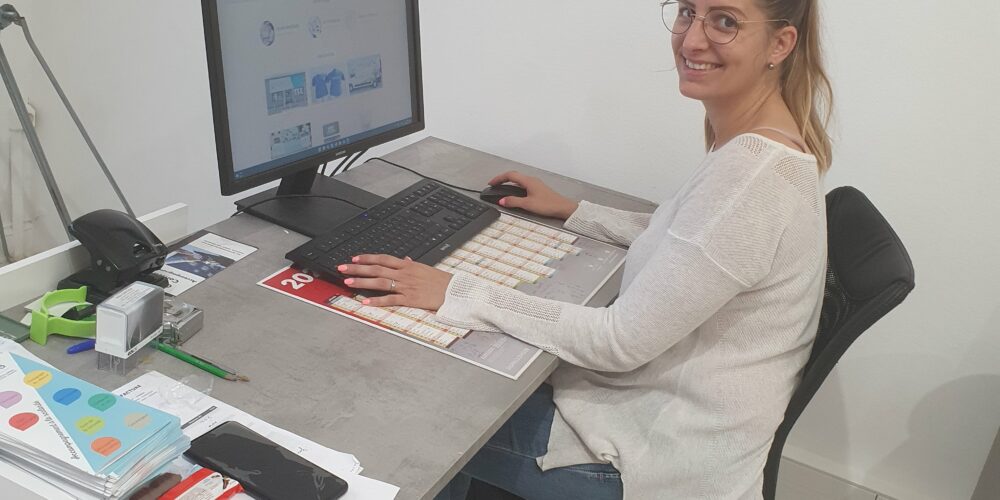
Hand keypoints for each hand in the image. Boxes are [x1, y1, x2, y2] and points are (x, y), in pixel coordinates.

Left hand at [337, 254, 451, 309]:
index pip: (383, 258)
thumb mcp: (424, 269)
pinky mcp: (410, 299)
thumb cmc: (441, 281)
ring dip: (363, 282)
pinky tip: (366, 302)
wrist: (454, 291)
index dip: (367, 258)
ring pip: (380, 282)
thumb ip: (411, 264)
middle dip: (357, 268)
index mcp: (407, 265)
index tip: (354, 258)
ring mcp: (406, 286)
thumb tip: (403, 259)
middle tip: (342, 268)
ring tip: (348, 282)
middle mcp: (404, 274)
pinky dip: (377, 301)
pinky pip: (391, 299)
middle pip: (376, 268)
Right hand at [487, 171, 578, 219]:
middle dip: (502, 179)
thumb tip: (502, 200)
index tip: (491, 183)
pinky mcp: (538, 190)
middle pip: (514, 176)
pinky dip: (515, 187)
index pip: (510, 175)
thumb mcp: (528, 204)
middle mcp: (532, 180)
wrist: (563, 208)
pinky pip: (523, 185)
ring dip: (509, 183)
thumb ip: (513, 201)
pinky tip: (514, 194)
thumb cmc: (549, 204)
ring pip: (519, 180)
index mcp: (528, 181)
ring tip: (502, 189)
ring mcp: (535, 184)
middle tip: (494, 185)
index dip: (499, 178)